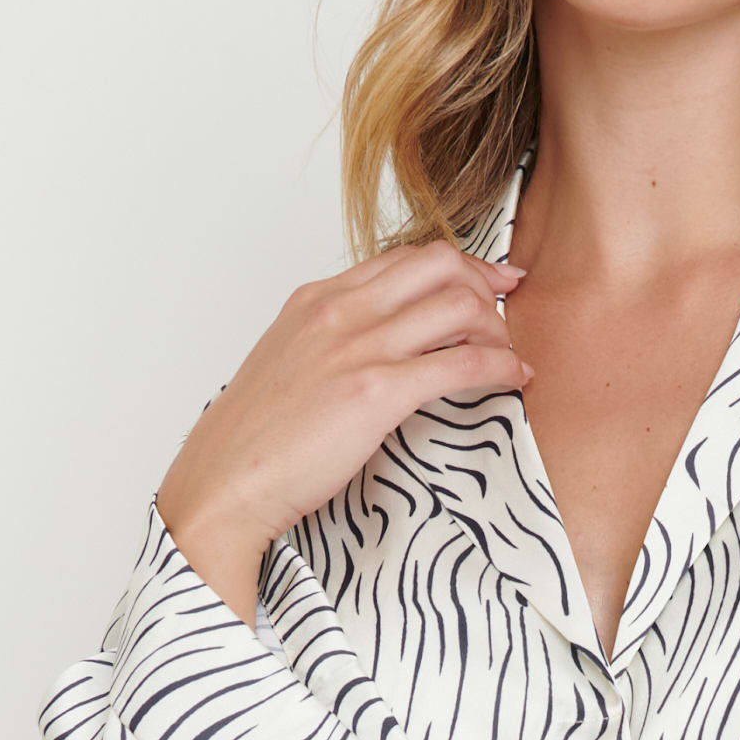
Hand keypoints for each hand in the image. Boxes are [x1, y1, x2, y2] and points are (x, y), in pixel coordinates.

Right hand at [155, 241, 533, 622]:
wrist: (225, 481)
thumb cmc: (255, 440)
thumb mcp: (290, 363)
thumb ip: (332, 341)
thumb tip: (378, 345)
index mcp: (317, 298)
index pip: (404, 258)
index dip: (458, 267)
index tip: (488, 284)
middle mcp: (340, 310)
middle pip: (440, 264)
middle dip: (484, 288)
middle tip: (505, 321)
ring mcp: (358, 346)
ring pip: (460, 305)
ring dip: (498, 330)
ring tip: (507, 360)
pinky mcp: (377, 391)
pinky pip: (464, 362)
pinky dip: (501, 367)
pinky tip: (514, 380)